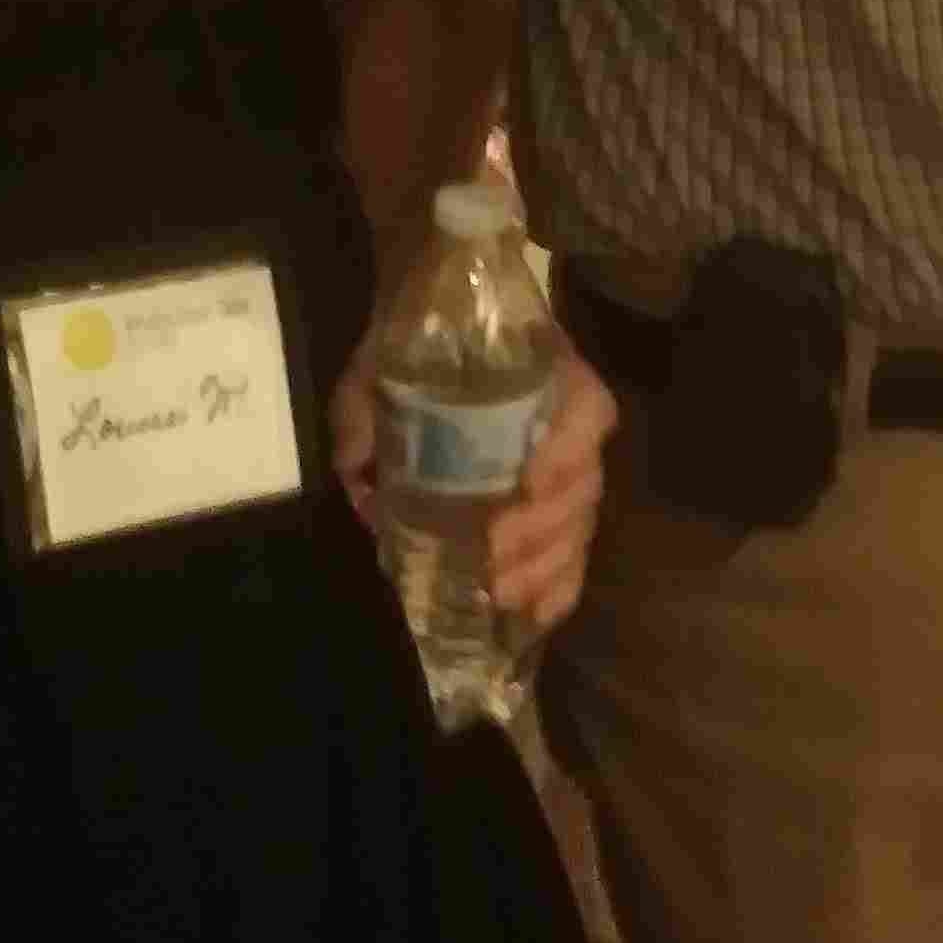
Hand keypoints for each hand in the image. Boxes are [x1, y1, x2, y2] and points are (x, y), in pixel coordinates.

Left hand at [327, 325, 619, 633]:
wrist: (429, 325)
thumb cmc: (412, 343)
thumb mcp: (380, 363)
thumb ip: (364, 409)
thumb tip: (357, 467)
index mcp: (546, 375)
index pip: (586, 410)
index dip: (568, 450)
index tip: (528, 482)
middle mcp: (567, 425)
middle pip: (582, 485)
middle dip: (541, 529)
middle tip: (494, 552)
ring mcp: (564, 470)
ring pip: (578, 525)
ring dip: (545, 566)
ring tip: (500, 593)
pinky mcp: (549, 509)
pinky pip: (571, 552)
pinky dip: (557, 587)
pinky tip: (533, 618)